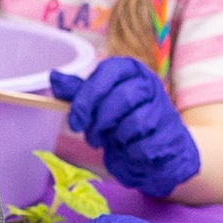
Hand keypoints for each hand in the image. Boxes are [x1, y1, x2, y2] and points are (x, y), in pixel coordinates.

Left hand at [47, 52, 200, 198]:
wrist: (156, 152)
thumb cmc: (124, 124)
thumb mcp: (98, 106)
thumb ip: (79, 93)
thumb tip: (54, 76)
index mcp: (129, 70)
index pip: (106, 73)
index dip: (87, 97)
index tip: (74, 121)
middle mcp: (149, 83)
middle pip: (119, 98)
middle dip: (99, 123)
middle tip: (93, 138)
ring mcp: (162, 107)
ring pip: (132, 122)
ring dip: (115, 138)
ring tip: (113, 142)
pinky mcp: (169, 134)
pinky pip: (142, 144)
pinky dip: (128, 152)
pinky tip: (129, 150)